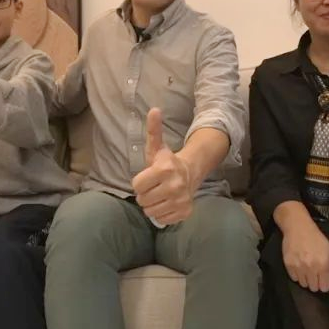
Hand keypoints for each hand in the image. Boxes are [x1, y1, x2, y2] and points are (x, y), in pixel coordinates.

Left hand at [132, 108, 193, 225]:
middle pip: (142, 200)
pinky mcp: (184, 212)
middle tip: (154, 186)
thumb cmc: (167, 162)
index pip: (136, 186)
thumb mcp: (157, 147)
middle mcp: (174, 186)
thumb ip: (153, 130)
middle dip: (145, 194)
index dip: (140, 182)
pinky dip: (162, 213)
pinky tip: (168, 202)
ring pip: (150, 212)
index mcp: (164, 169)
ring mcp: (180, 200)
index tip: (148, 177)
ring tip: (160, 194)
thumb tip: (154, 109)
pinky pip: (162, 219)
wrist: (191, 173)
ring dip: (152, 204)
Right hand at [281, 217, 328, 292]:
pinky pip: (294, 278)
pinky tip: (299, 266)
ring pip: (303, 284)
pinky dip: (297, 275)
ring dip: (306, 279)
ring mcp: (298, 267)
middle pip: (313, 288)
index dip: (325, 285)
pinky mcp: (288, 265)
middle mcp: (311, 268)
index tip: (323, 281)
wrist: (298, 228)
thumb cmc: (315, 238)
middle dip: (315, 282)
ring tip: (306, 269)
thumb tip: (326, 276)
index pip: (324, 287)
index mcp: (323, 265)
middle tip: (315, 274)